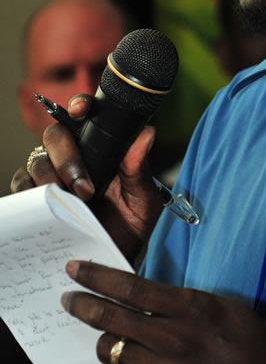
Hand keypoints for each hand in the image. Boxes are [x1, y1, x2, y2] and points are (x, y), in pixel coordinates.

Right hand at [10, 95, 162, 259]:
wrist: (113, 258)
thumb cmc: (131, 224)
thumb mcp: (143, 199)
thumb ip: (140, 167)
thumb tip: (147, 132)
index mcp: (101, 146)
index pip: (86, 115)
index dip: (79, 105)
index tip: (81, 109)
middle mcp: (73, 155)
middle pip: (55, 135)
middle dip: (67, 156)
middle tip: (84, 187)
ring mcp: (51, 175)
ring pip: (37, 161)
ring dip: (51, 179)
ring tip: (71, 204)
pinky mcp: (35, 198)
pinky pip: (21, 188)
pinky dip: (29, 195)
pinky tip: (45, 208)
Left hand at [61, 261, 265, 363]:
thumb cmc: (249, 346)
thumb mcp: (223, 308)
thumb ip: (186, 301)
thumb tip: (151, 294)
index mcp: (190, 308)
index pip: (132, 287)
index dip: (98, 277)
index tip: (77, 270)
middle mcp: (172, 339)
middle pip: (112, 319)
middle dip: (83, 306)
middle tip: (68, 299)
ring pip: (113, 354)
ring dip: (106, 344)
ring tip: (107, 339)